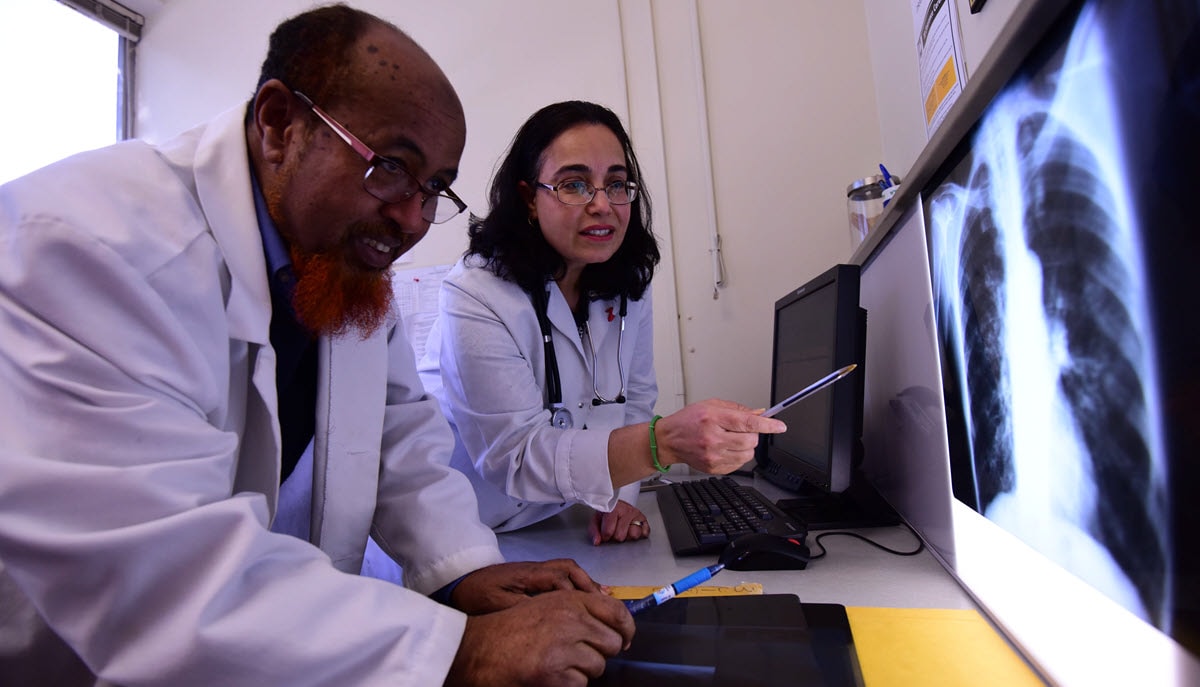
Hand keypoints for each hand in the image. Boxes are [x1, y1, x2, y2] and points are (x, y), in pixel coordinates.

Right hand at [445, 589, 634, 686]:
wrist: (477, 649)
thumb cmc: (509, 629)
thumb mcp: (546, 605)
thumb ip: (579, 609)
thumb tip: (614, 625)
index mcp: (570, 600)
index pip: (617, 612)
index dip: (626, 629)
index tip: (625, 639)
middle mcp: (571, 619)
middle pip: (613, 643)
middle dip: (599, 653)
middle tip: (577, 655)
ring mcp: (564, 647)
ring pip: (598, 667)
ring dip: (581, 670)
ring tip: (555, 663)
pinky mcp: (555, 674)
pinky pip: (581, 685)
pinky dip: (567, 685)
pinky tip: (547, 675)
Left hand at [451, 560, 601, 613]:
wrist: (461, 582)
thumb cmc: (477, 595)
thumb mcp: (498, 604)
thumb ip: (524, 605)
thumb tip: (551, 610)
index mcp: (528, 574)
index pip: (560, 579)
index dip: (578, 594)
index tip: (592, 609)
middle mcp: (536, 568)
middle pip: (569, 569)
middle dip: (589, 586)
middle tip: (606, 604)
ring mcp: (536, 570)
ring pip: (568, 570)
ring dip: (586, 583)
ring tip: (603, 599)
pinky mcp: (535, 575)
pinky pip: (562, 574)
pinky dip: (577, 583)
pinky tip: (586, 596)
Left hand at [588, 499, 649, 544]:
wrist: (617, 503)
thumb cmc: (607, 512)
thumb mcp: (597, 519)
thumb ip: (594, 531)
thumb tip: (597, 542)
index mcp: (614, 509)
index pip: (608, 532)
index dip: (605, 536)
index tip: (604, 533)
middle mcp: (627, 511)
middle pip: (621, 536)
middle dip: (615, 536)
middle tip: (614, 530)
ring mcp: (637, 515)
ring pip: (634, 535)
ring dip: (628, 535)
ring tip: (623, 530)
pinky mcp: (644, 520)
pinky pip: (645, 532)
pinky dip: (640, 534)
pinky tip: (632, 530)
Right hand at [657, 399, 786, 473]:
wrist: (669, 440)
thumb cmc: (688, 420)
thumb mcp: (711, 405)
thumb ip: (737, 409)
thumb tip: (759, 414)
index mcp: (713, 418)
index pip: (748, 422)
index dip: (767, 425)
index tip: (780, 426)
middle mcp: (713, 438)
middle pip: (750, 441)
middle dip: (753, 435)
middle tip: (742, 430)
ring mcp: (713, 456)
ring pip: (747, 454)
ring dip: (746, 447)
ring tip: (732, 440)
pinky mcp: (713, 468)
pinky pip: (738, 464)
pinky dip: (738, 456)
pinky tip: (726, 449)